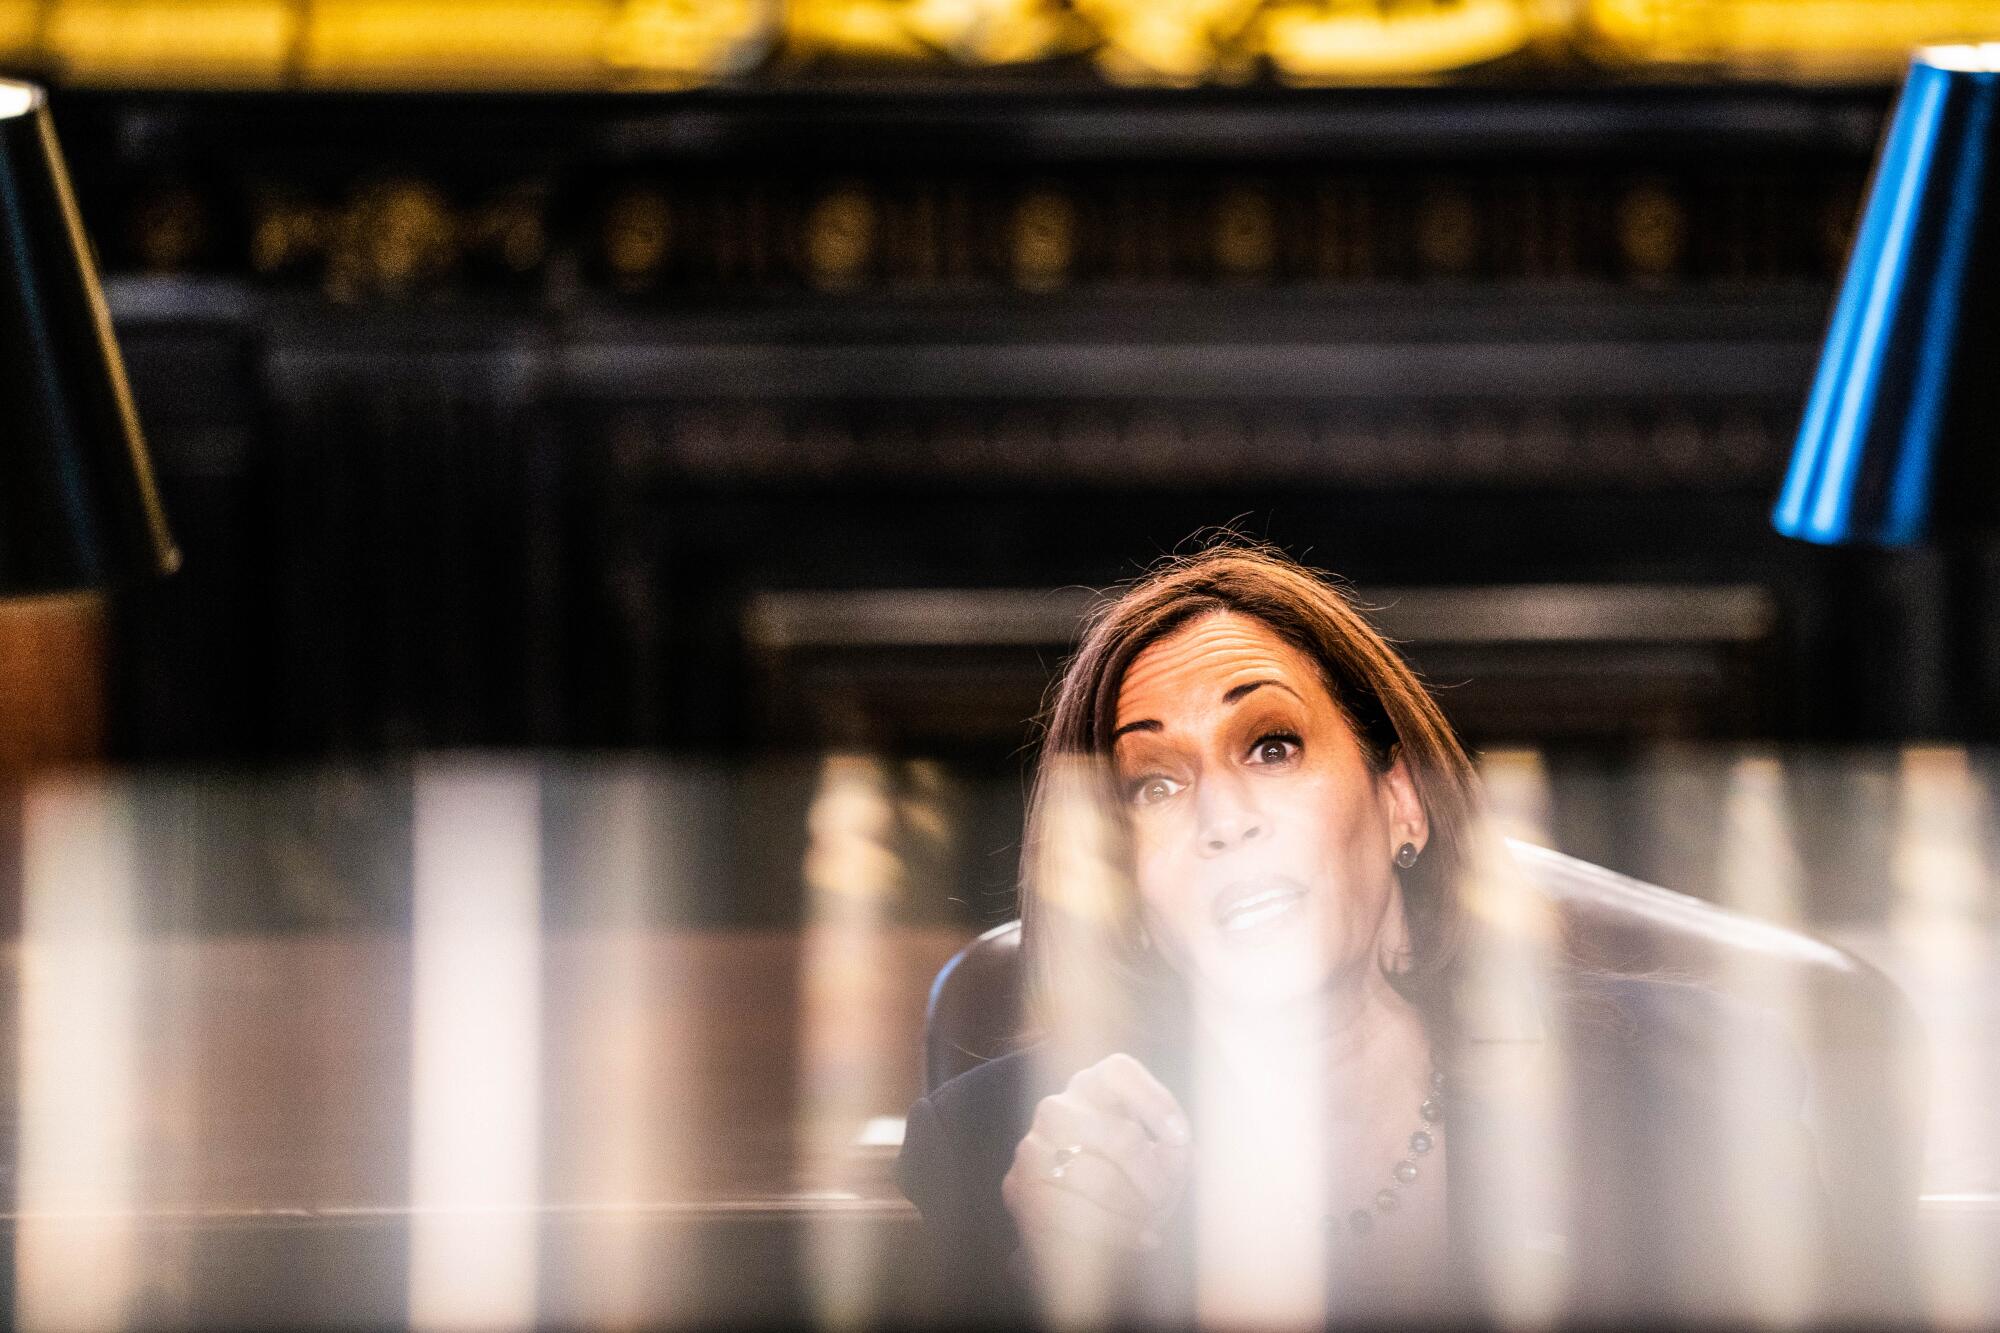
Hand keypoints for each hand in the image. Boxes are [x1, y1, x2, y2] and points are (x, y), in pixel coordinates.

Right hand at [1001, 1052, 1192, 1267]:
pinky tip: (1137, 1240)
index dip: (1156, 1102)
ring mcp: (1033, 1146)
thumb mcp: (1160, 1159)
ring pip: (1099, 1182)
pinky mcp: (1018, 1186)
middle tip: (1164, 1202)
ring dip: (1135, 1212)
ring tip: (1151, 1226)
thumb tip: (1179, 1147)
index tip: (1181, 1138)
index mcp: (1093, 1087)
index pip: (1120, 1073)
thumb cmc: (1129, 1179)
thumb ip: (1175, 1150)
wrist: (1077, 1223)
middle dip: (1154, 1179)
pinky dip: (1115, 1234)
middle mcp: (1058, 1108)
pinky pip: (1074, 1217)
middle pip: (1122, 1137)